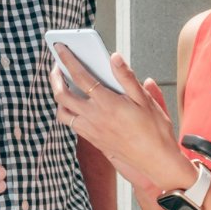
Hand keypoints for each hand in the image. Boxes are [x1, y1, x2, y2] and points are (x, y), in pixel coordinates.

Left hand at [49, 47, 188, 194]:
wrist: (155, 160)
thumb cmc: (154, 131)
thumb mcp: (145, 99)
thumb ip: (126, 77)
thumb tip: (115, 58)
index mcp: (106, 103)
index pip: (80, 76)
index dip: (68, 60)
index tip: (60, 48)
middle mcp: (93, 117)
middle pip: (62, 95)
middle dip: (55, 78)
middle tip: (57, 67)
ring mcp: (90, 130)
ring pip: (62, 113)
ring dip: (59, 97)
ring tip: (64, 85)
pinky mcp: (92, 140)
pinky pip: (71, 124)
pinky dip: (68, 112)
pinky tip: (77, 105)